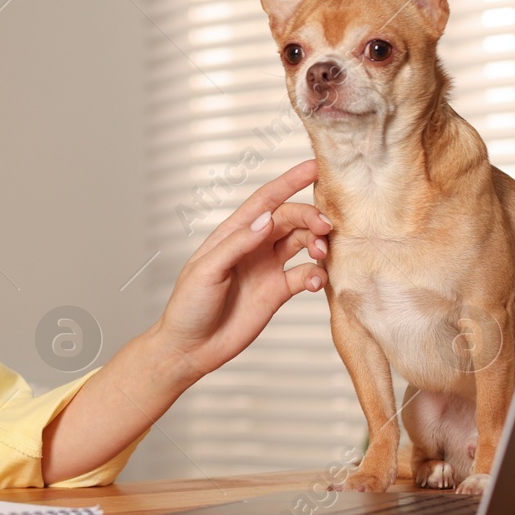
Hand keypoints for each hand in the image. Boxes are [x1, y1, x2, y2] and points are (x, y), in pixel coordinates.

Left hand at [152, 158, 329, 384]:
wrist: (191, 347)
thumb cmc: (188, 305)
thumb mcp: (206, 271)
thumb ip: (237, 244)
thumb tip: (267, 219)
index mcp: (233, 233)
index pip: (266, 200)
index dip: (289, 181)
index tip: (315, 167)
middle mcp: (254, 246)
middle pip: (290, 219)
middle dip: (310, 216)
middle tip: (326, 225)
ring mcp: (268, 267)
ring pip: (303, 243)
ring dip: (317, 243)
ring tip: (321, 252)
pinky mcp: (279, 292)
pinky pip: (305, 275)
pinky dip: (317, 274)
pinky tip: (315, 282)